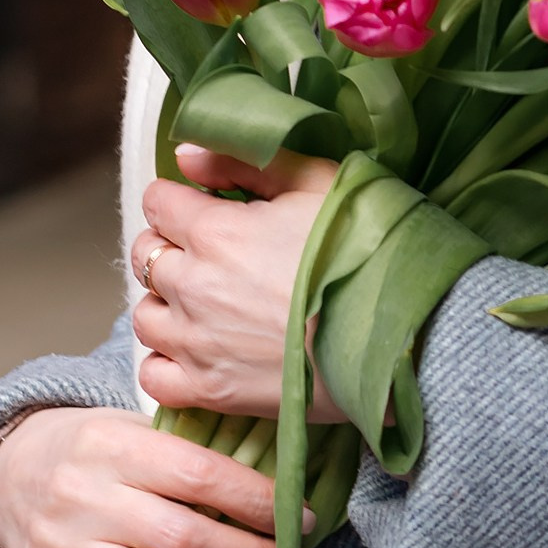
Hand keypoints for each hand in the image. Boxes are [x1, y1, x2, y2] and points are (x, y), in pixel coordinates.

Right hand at [0, 405, 291, 547]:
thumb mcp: (132, 429)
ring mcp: (63, 546)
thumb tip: (272, 488)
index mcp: (116, 446)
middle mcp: (86, 495)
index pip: (201, 475)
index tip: (300, 521)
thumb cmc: (91, 449)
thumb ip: (187, 454)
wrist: (6, 469)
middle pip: (183, 537)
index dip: (258, 503)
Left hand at [130, 147, 341, 424]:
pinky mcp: (214, 391)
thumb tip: (185, 155)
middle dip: (172, 246)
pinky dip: (167, 363)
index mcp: (214, 232)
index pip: (158, 202)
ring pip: (145, 315)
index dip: (183, 200)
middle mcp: (194, 288)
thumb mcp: (317, 182)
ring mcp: (199, 344)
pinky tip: (198, 351)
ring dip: (167, 304)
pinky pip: (155, 377)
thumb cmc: (367, 251)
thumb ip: (244, 161)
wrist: (402, 333)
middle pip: (146, 256)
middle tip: (216, 254)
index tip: (212, 209)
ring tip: (207, 303)